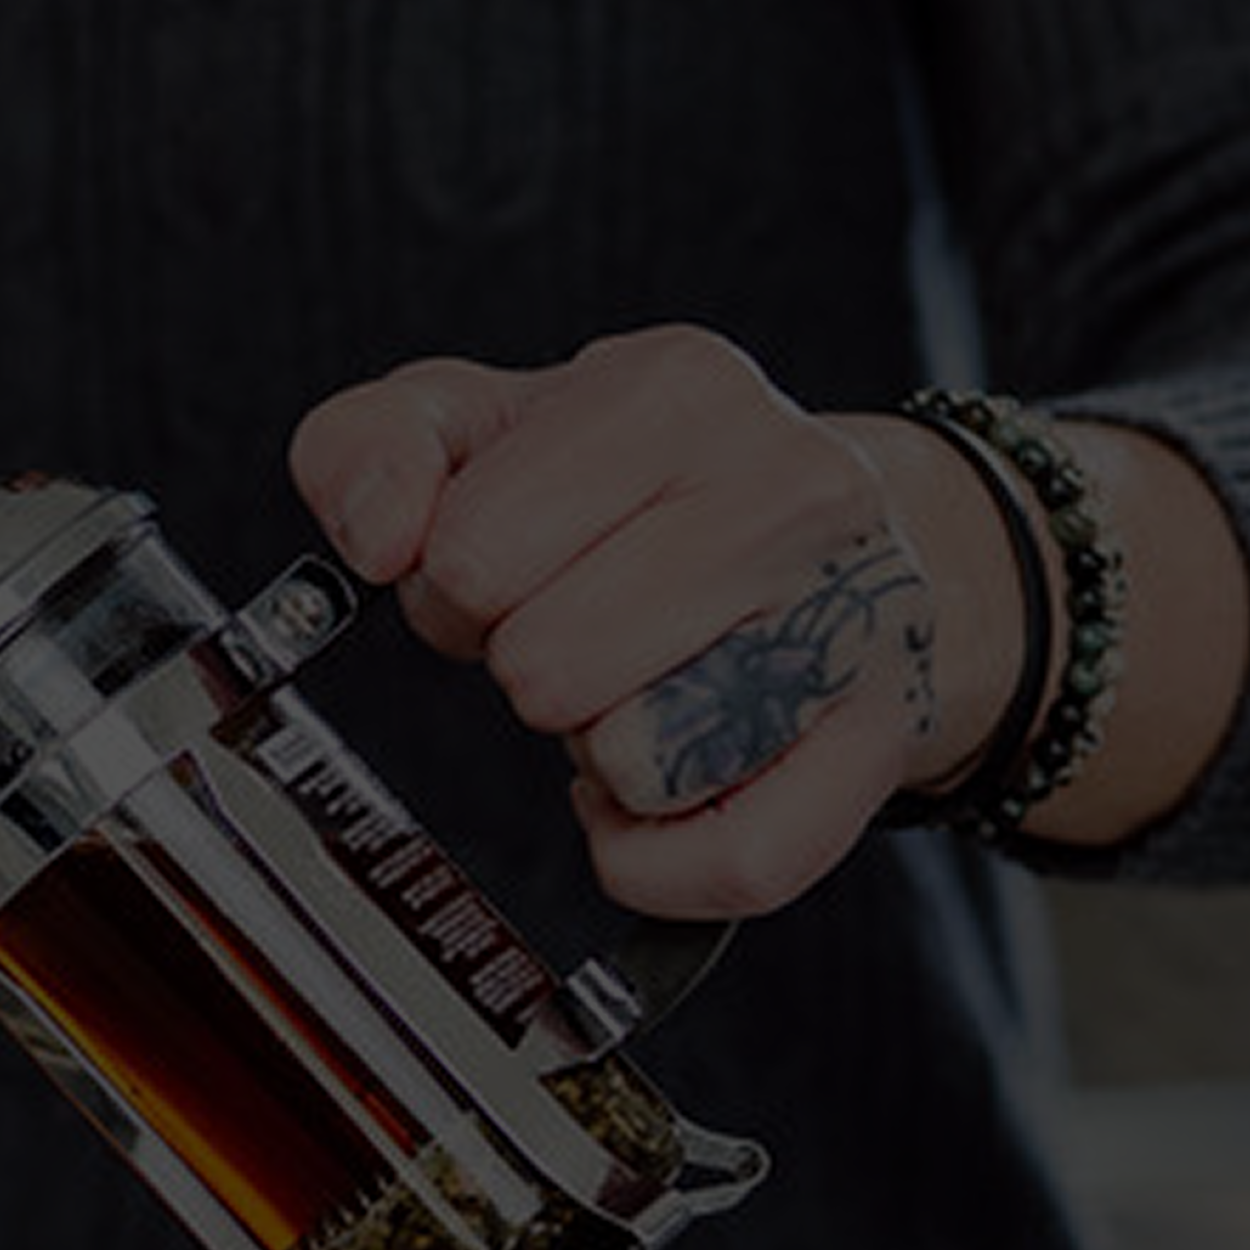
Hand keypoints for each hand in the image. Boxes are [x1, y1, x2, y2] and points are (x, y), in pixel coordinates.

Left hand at [288, 328, 998, 919]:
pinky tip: (655, 794)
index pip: (470, 553)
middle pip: (545, 669)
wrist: (844, 539)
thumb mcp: (482, 423)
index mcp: (676, 386)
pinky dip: (660, 859)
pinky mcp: (878, 744)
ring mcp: (850, 617)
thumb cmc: (641, 487)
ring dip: (601, 751)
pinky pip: (734, 864)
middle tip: (577, 625)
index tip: (505, 565)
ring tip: (641, 681)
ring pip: (635, 763)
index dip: (453, 585)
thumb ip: (371, 446)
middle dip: (526, 667)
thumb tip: (376, 536)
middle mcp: (788, 487)